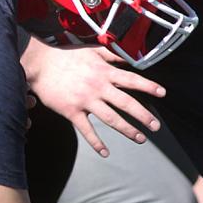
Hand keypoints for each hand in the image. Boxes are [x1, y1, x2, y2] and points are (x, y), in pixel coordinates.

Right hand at [20, 37, 164, 156]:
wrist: (40, 64)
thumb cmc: (65, 56)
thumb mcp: (91, 50)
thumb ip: (111, 54)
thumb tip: (129, 57)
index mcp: (104, 72)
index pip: (132, 80)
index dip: (149, 87)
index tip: (162, 93)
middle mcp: (98, 87)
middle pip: (126, 103)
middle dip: (143, 116)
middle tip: (156, 126)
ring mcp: (86, 101)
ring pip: (111, 119)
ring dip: (127, 130)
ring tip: (140, 139)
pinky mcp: (72, 112)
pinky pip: (87, 130)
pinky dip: (97, 143)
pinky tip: (106, 152)